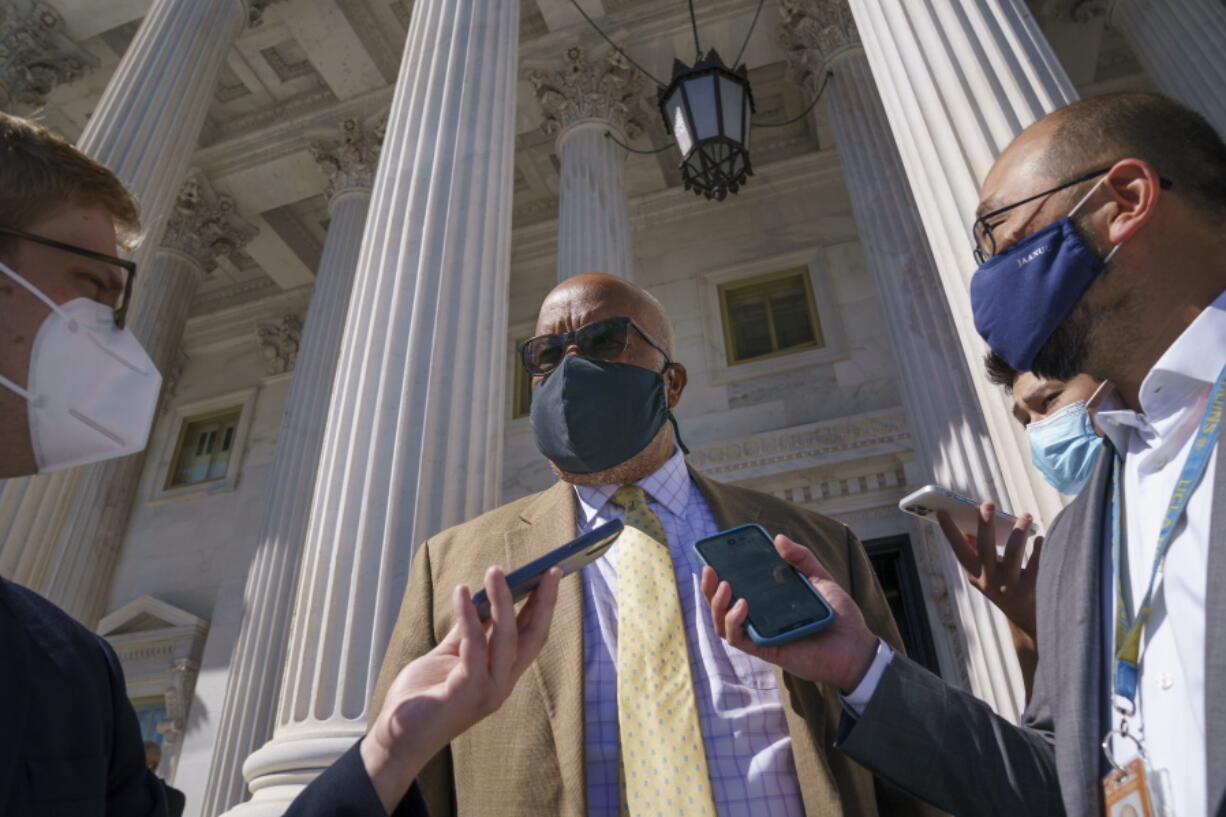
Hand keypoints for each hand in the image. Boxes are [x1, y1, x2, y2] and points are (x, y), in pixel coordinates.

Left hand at [361, 566, 561, 813]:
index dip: (544, 606)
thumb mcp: (448, 656)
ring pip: (506, 637)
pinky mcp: (467, 692)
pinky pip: (473, 646)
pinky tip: (462, 593)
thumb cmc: (422, 698)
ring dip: (502, 600)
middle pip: (532, 636)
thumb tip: (479, 599)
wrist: (396, 737)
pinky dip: (469, 616)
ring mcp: (488, 691)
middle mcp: (502, 684)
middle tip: (549, 569)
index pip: (531, 636)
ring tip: (495, 571)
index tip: (550, 576)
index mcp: (501, 675)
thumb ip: (467, 632)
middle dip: (543, 601)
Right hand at [700, 534, 877, 692]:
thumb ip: (801, 559)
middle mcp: (760, 619)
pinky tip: (742, 604)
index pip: (736, 590)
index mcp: (769, 603)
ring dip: (717, 605)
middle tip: (709, 570)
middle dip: (709, 589)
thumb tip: (778, 538)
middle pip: (721, 607)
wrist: (858, 647)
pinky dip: (735, 621)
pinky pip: (739, 639)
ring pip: (723, 624)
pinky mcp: (767, 650)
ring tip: (724, 585)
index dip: (718, 577)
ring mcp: (761, 635)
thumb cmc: (840, 617)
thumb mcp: (821, 579)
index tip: (712, 558)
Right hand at [937, 503, 1041, 639]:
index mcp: (975, 574)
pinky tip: (1040, 538)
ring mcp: (1009, 587)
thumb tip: (969, 526)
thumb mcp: (986, 572)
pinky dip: (1039, 550)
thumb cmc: (1005, 586)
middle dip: (985, 524)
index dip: (949, 532)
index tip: (941, 511)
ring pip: (1013, 554)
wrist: (1026, 618)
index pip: (959, 550)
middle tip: (987, 503)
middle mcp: (989, 581)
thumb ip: (978, 551)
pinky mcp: (1030, 590)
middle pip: (985, 549)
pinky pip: (1036, 565)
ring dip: (1019, 532)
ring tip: (1026, 515)